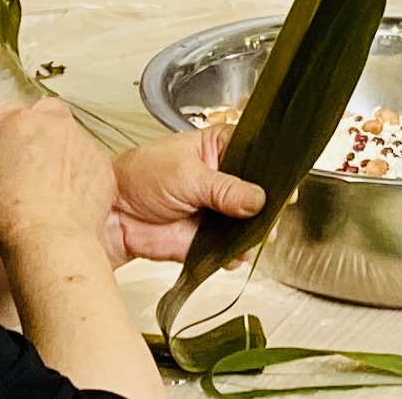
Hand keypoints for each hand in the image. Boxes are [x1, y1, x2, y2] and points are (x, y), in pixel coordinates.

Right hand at [0, 99, 120, 259]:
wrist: (51, 243)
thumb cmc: (9, 220)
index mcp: (20, 126)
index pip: (6, 114)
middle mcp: (57, 127)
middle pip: (46, 115)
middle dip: (36, 130)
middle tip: (27, 159)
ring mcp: (85, 144)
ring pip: (71, 139)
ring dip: (61, 154)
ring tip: (49, 187)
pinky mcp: (105, 167)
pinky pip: (89, 164)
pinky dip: (80, 175)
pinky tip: (69, 200)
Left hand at [107, 124, 265, 263]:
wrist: (112, 215)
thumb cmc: (142, 177)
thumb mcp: (187, 175)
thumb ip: (225, 188)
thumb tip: (258, 199)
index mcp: (221, 149)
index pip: (259, 154)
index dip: (275, 168)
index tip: (289, 184)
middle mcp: (224, 179)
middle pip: (259, 190)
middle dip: (269, 205)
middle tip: (272, 216)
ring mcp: (217, 210)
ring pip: (249, 221)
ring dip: (255, 232)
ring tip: (255, 237)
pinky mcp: (207, 239)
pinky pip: (231, 248)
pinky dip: (237, 253)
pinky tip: (237, 253)